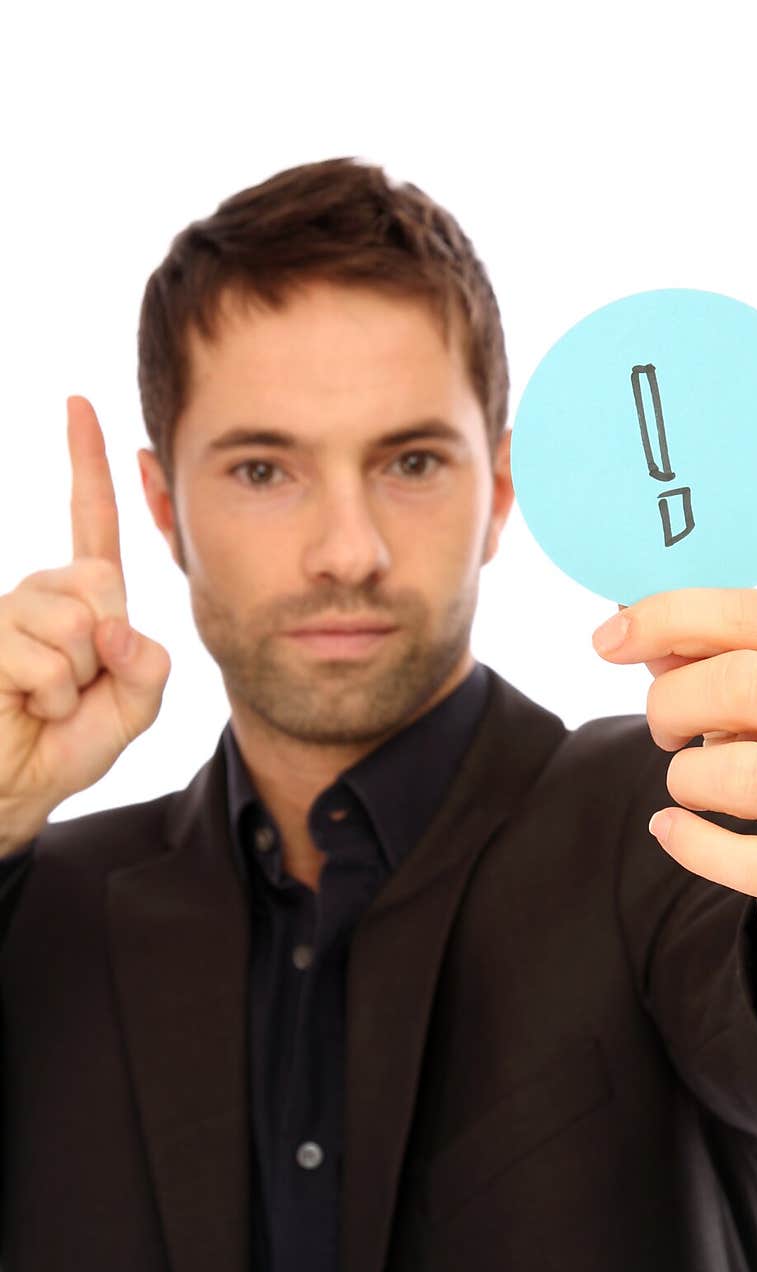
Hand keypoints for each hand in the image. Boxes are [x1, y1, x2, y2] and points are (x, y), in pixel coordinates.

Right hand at [0, 397, 170, 851]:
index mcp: (83, 598)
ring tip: (49, 700)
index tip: (79, 404)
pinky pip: (46, 660)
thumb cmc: (69, 741)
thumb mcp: (134, 704)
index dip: (88, 464)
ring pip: (75, 624)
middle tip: (79, 686)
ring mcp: (8, 613)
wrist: (17, 788)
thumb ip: (148, 665)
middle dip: (105, 648)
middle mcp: (43, 594)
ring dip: (75, 680)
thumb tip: (113, 627)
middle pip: (100, 584)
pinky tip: (27, 707)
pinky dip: (51, 697)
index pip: (91, 522)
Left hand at [591, 588, 756, 960]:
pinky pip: (751, 865)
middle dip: (671, 701)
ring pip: (739, 773)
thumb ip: (722, 659)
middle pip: (742, 685)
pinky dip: (691, 844)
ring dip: (685, 775)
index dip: (668, 616)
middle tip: (666, 728)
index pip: (754, 616)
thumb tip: (633, 628)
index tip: (610, 638)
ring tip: (688, 784)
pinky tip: (671, 829)